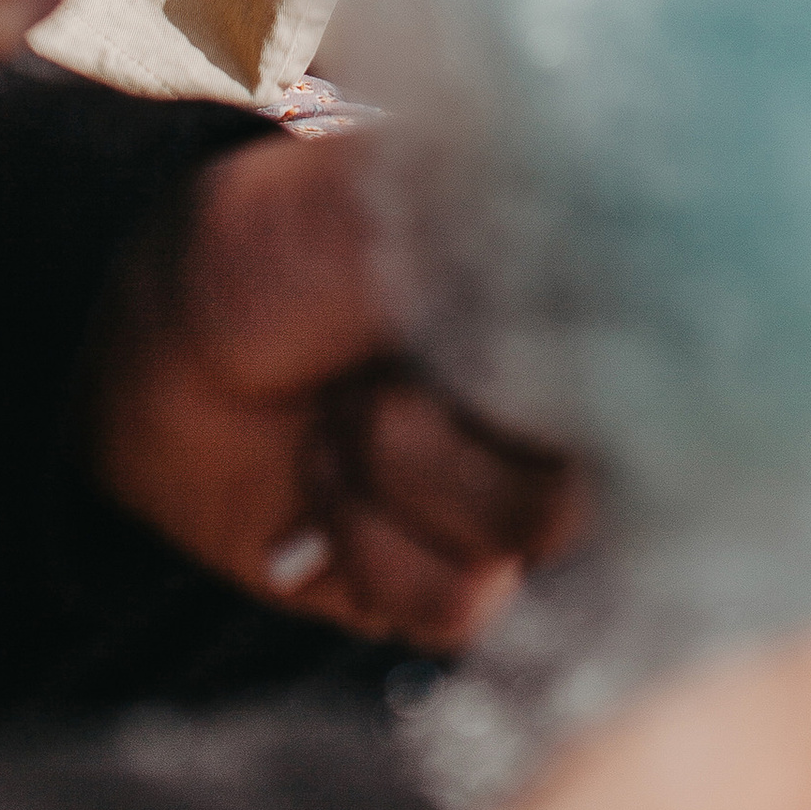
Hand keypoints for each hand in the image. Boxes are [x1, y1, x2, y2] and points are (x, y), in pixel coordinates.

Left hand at [89, 131, 581, 648]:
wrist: (152, 354)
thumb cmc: (270, 249)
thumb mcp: (377, 203)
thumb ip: (502, 224)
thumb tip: (613, 228)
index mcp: (567, 291)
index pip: (658, 355)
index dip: (573, 362)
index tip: (469, 338)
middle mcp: (557, 399)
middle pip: (596, 459)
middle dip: (454, 425)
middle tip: (370, 379)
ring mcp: (506, 494)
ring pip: (525, 536)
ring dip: (396, 477)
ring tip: (332, 420)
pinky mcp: (447, 581)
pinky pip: (458, 606)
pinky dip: (370, 547)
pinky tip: (321, 489)